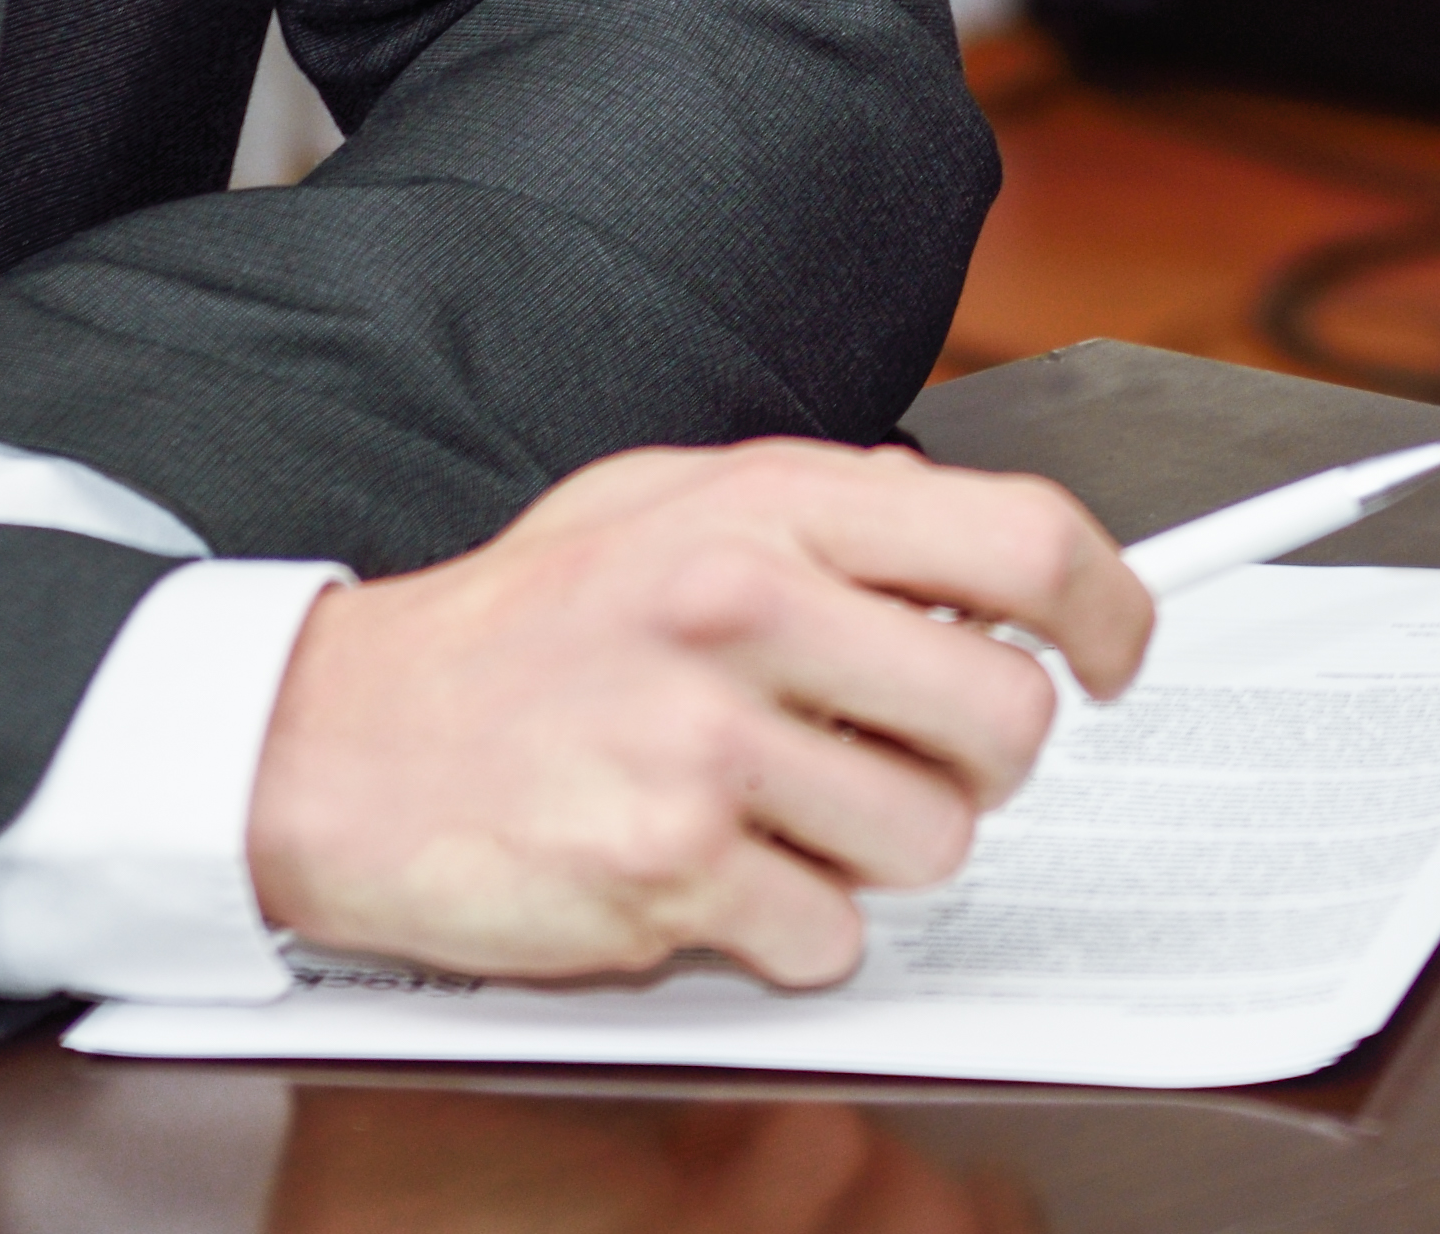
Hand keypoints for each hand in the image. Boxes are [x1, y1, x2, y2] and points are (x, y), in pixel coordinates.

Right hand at [246, 443, 1149, 988]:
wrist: (326, 743)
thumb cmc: (508, 630)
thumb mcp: (662, 503)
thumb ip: (819, 509)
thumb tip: (953, 528)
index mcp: (767, 510)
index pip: (1022, 539)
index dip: (1108, 607)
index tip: (1113, 651)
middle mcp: (745, 614)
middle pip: (1003, 718)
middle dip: (976, 758)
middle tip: (906, 756)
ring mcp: (706, 748)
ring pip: (932, 841)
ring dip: (878, 850)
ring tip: (779, 812)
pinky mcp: (666, 874)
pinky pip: (828, 935)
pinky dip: (789, 930)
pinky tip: (712, 876)